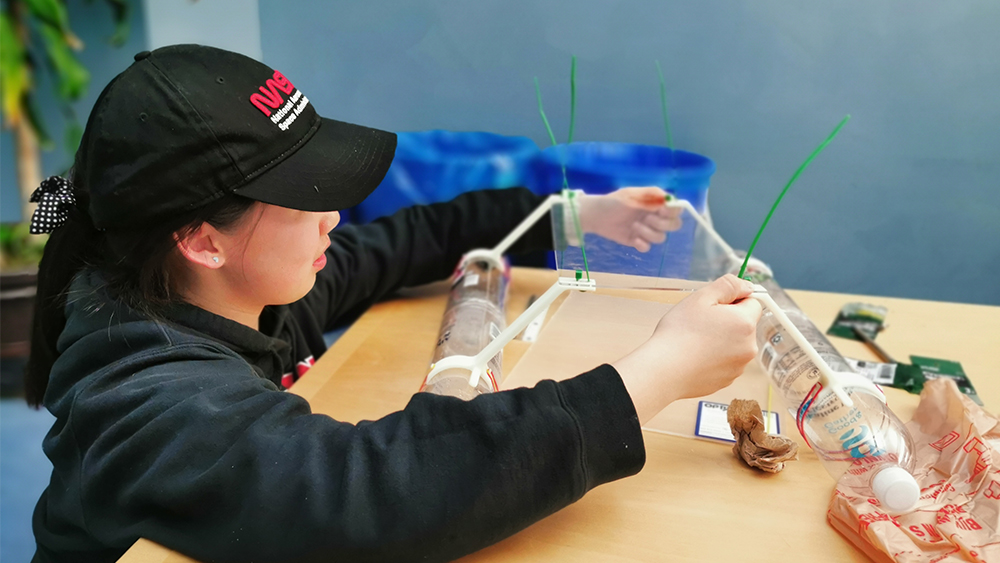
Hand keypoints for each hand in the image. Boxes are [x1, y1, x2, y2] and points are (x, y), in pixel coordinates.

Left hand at [575, 187, 682, 251]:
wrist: (596, 216)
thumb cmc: (613, 202)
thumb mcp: (631, 194)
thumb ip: (651, 196)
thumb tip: (669, 198)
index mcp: (656, 204)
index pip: (676, 209)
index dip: (672, 211)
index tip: (661, 210)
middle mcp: (655, 217)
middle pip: (674, 225)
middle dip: (662, 223)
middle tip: (647, 218)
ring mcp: (647, 230)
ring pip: (661, 238)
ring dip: (649, 233)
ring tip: (634, 225)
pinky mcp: (638, 241)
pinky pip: (648, 247)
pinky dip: (642, 244)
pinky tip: (633, 238)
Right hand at [611, 275, 762, 423]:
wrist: (664, 371)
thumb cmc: (679, 333)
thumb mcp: (701, 298)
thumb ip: (728, 285)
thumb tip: (747, 286)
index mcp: (745, 323)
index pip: (753, 302)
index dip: (734, 299)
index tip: (715, 304)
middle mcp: (748, 347)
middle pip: (744, 324)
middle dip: (727, 320)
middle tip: (701, 321)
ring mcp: (738, 366)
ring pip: (735, 343)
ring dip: (721, 339)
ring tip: (695, 340)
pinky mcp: (727, 379)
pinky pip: (725, 361)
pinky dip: (714, 357)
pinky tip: (695, 355)